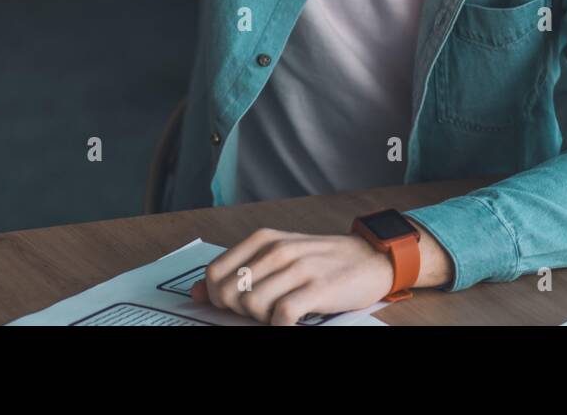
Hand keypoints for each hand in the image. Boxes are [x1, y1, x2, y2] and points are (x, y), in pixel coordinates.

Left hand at [191, 228, 392, 324]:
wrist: (370, 258)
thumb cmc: (322, 260)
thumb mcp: (278, 255)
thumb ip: (239, 270)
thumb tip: (196, 292)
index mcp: (264, 239)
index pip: (215, 273)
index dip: (216, 298)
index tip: (232, 307)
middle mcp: (279, 249)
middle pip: (230, 293)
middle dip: (238, 311)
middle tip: (259, 311)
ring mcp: (299, 268)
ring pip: (253, 305)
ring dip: (262, 319)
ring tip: (279, 314)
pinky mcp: (318, 288)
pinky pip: (282, 315)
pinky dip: (280, 326)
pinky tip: (291, 322)